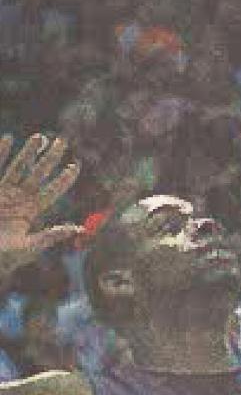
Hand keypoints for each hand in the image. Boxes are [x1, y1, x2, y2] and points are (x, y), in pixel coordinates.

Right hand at [0, 134, 82, 278]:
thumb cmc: (4, 257)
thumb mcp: (28, 247)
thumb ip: (50, 236)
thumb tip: (79, 229)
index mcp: (33, 211)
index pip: (52, 191)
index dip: (64, 179)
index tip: (76, 165)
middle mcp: (20, 199)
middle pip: (39, 174)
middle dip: (50, 158)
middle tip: (62, 141)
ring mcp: (4, 192)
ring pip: (19, 167)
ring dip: (28, 152)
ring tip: (39, 137)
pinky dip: (1, 154)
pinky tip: (8, 138)